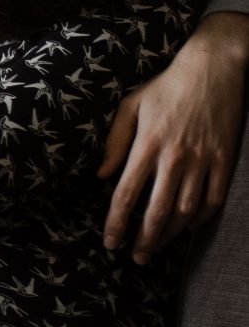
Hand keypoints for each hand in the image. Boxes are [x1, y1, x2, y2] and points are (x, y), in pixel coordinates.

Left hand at [100, 12, 248, 263]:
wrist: (213, 68)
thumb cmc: (166, 87)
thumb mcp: (131, 106)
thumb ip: (114, 141)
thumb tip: (101, 175)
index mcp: (147, 144)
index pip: (126, 194)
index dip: (116, 223)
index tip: (110, 242)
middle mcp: (174, 157)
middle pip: (155, 212)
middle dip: (143, 241)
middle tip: (136, 258)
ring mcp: (202, 160)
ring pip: (184, 212)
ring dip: (169, 235)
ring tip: (157, 247)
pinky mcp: (224, 160)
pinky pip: (213, 200)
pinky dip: (199, 219)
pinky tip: (187, 227)